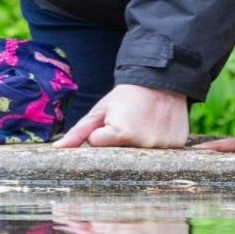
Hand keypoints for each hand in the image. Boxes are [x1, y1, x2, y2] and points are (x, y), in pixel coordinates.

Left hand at [54, 83, 191, 148]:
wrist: (161, 79)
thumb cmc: (126, 96)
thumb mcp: (100, 111)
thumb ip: (78, 132)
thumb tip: (57, 148)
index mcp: (121, 134)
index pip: (100, 145)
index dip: (102, 133)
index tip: (112, 119)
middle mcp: (143, 144)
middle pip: (121, 153)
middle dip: (121, 142)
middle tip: (130, 121)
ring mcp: (162, 146)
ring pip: (142, 154)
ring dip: (140, 143)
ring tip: (145, 122)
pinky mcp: (177, 145)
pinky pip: (162, 153)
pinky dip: (158, 142)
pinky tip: (159, 126)